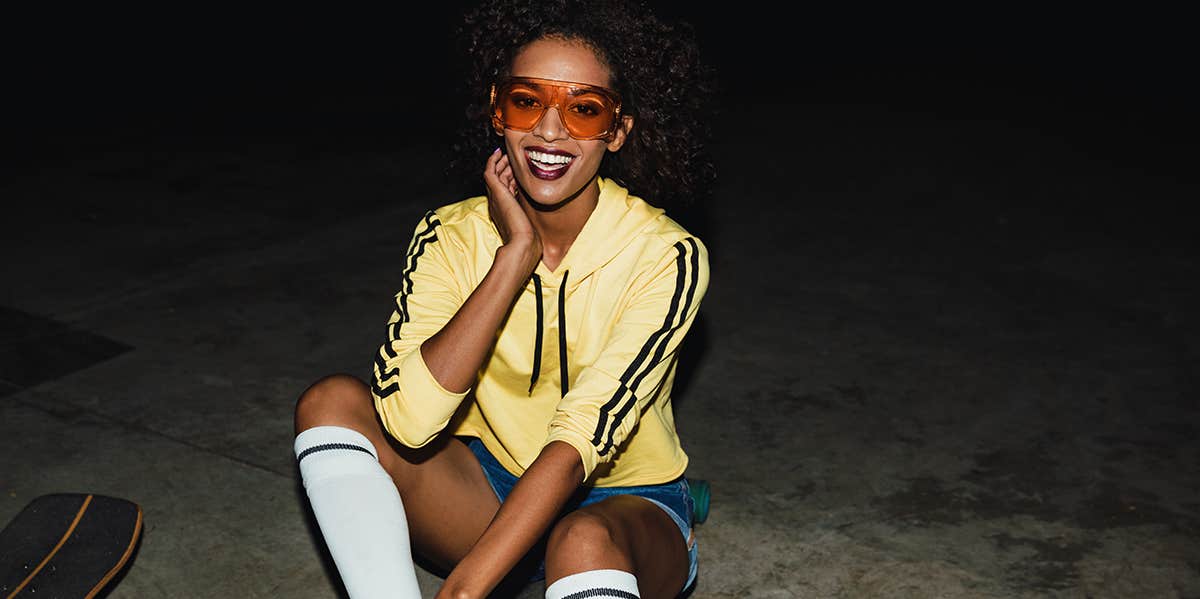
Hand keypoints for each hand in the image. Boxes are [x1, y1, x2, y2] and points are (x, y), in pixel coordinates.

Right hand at [484, 148, 540, 271]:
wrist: (522, 244)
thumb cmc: (528, 242)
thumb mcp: (530, 228)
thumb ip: (531, 223)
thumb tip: (540, 227)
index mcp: (504, 213)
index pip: (506, 191)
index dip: (511, 180)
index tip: (519, 173)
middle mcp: (497, 205)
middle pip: (499, 182)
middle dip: (505, 170)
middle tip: (511, 159)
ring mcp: (495, 198)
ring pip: (494, 175)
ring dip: (500, 164)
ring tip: (506, 154)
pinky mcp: (496, 192)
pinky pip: (489, 172)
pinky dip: (492, 162)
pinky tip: (498, 153)